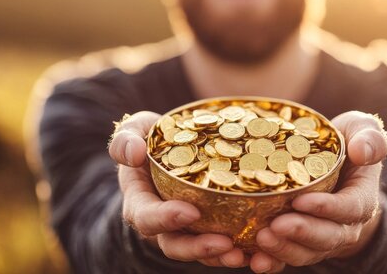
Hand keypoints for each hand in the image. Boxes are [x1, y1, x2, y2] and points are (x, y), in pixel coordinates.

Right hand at [108, 111, 247, 267]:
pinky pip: (222, 246)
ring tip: (243, 253)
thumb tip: (133, 153)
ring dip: (221, 256)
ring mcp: (187, 229)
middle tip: (224, 243)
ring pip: (200, 251)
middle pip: (175, 244)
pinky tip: (260, 251)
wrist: (175, 147)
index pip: (146, 217)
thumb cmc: (151, 138)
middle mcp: (163, 222)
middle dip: (198, 248)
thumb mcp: (135, 130)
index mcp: (141, 201)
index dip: (166, 219)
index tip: (190, 212)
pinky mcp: (210, 228)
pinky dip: (240, 250)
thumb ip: (126, 138)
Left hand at [250, 111, 386, 272]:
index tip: (301, 200)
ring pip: (306, 252)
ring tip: (261, 239)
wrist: (334, 166)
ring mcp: (321, 238)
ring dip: (284, 249)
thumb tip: (362, 153)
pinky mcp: (300, 244)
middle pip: (327, 237)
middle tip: (276, 226)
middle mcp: (344, 225)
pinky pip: (287, 257)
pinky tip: (252, 259)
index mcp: (361, 197)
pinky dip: (271, 261)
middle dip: (302, 233)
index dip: (327, 208)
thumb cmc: (346, 142)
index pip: (350, 208)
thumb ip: (369, 137)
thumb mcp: (362, 130)